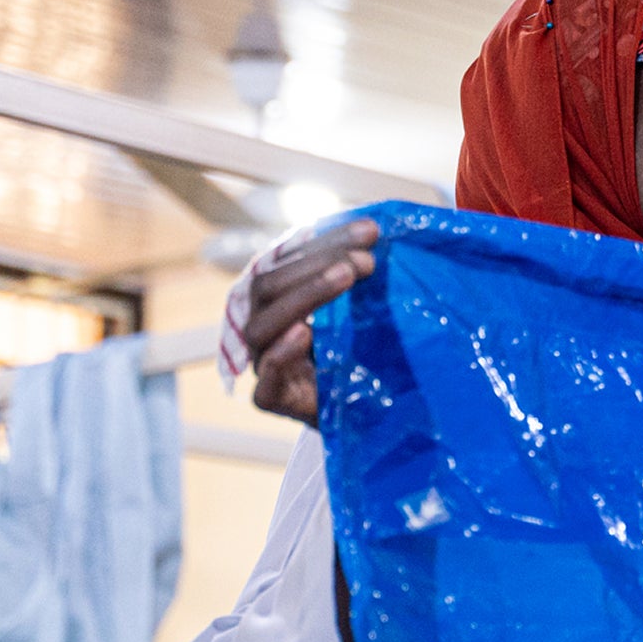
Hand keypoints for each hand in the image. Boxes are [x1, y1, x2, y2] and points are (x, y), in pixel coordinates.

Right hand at [247, 219, 378, 427]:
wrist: (369, 413)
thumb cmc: (363, 354)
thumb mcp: (363, 310)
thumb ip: (359, 274)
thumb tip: (379, 228)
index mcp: (278, 300)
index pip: (286, 261)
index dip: (325, 242)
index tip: (370, 231)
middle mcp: (265, 328)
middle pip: (269, 288)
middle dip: (316, 266)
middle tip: (364, 260)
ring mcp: (264, 364)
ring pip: (262, 326)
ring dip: (304, 295)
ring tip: (345, 277)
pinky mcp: (272, 400)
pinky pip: (264, 382)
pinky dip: (281, 355)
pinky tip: (305, 333)